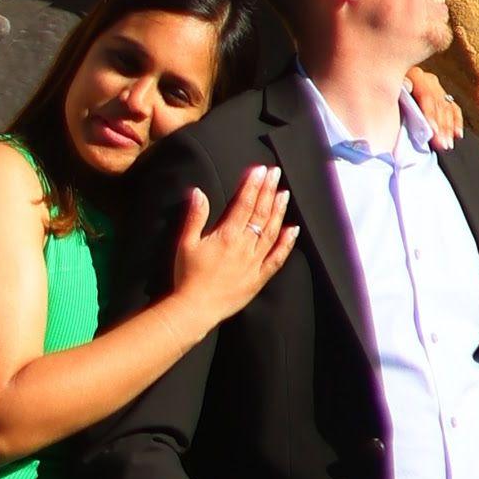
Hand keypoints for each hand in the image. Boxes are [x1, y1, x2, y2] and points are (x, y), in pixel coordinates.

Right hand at [165, 161, 295, 328]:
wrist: (195, 308)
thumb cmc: (187, 275)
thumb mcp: (185, 243)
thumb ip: (195, 216)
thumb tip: (198, 192)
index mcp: (227, 235)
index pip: (244, 203)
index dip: (253, 184)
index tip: (260, 169)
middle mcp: (245, 246)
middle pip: (260, 213)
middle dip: (268, 190)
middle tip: (275, 173)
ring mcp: (255, 262)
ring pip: (272, 232)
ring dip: (279, 211)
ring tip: (284, 193)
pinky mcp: (259, 278)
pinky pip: (277, 258)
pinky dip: (287, 244)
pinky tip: (293, 230)